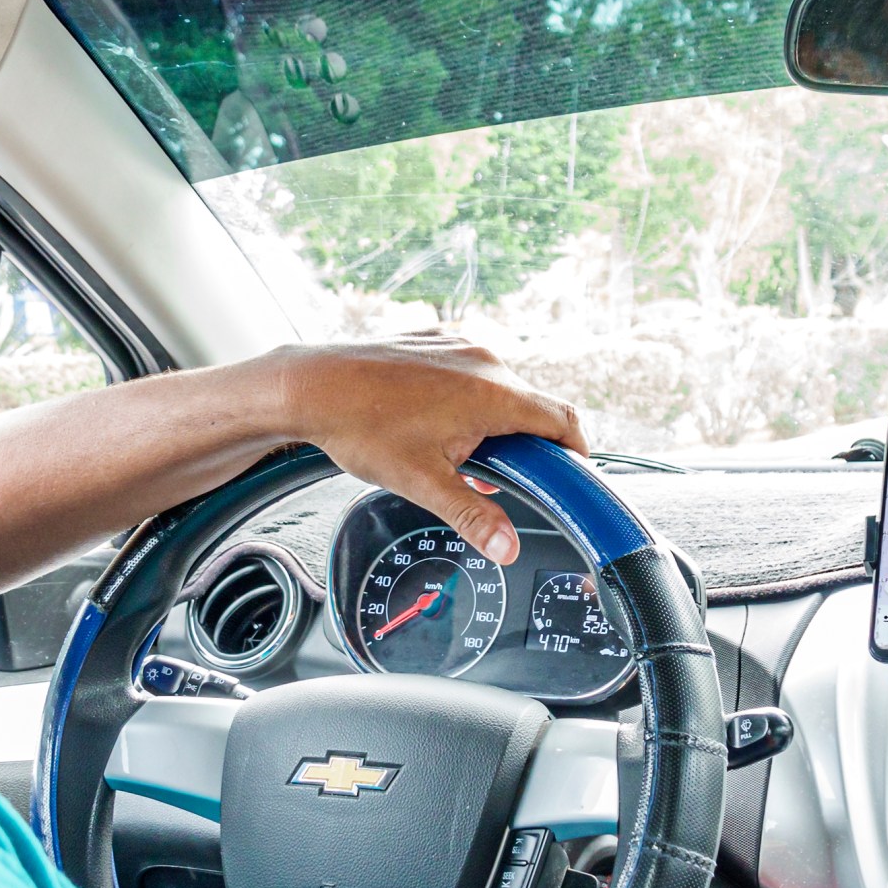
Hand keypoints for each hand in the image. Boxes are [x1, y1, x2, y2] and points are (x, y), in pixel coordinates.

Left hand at [270, 334, 587, 564]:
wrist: (311, 385)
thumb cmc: (361, 427)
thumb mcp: (422, 483)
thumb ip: (473, 515)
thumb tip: (505, 547)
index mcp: (494, 394)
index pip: (564, 420)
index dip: (575, 452)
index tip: (570, 475)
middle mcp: (485, 361)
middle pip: (531, 407)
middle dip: (522, 446)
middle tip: (498, 479)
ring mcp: (459, 344)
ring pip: (499, 389)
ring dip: (492, 423)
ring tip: (455, 454)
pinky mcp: (436, 339)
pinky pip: (469, 371)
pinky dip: (466, 399)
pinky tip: (432, 425)